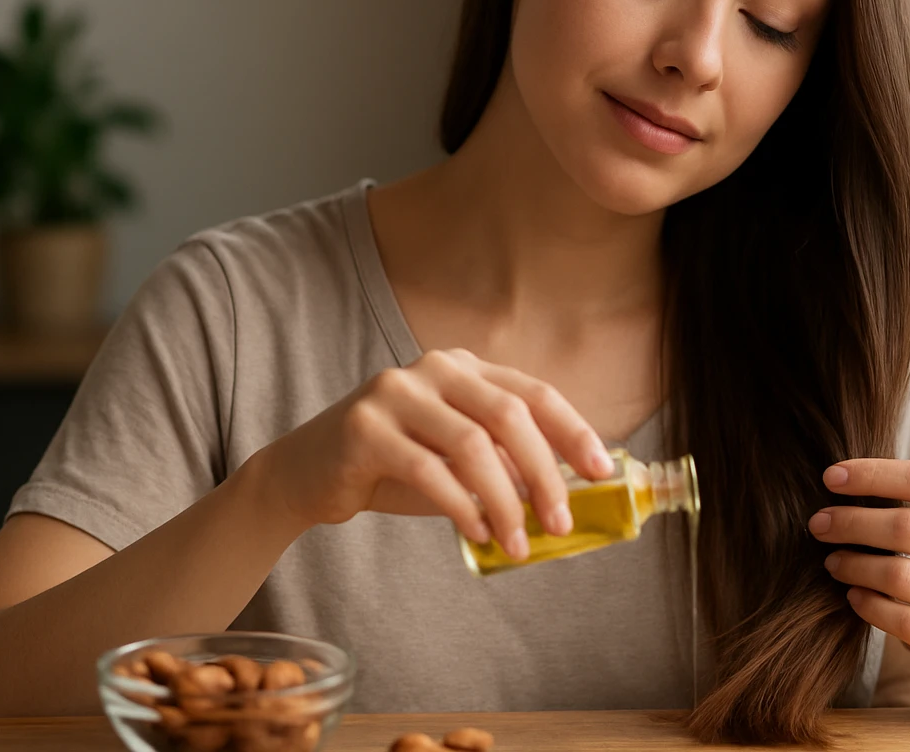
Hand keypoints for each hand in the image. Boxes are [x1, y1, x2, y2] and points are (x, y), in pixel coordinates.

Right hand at [255, 348, 613, 561]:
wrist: (307, 473)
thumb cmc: (393, 467)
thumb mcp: (456, 457)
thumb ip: (503, 461)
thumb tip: (564, 493)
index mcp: (465, 368)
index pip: (534, 393)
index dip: (573, 431)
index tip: (602, 471)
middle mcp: (434, 369)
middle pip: (509, 415)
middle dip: (544, 473)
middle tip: (561, 522)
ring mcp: (396, 392)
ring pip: (472, 446)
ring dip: (503, 502)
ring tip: (517, 543)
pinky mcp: (365, 428)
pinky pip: (429, 470)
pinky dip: (461, 506)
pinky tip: (476, 533)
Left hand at [808, 459, 909, 710]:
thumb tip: (844, 478)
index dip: (873, 474)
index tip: (830, 478)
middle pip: (908, 525)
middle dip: (851, 521)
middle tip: (819, 524)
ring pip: (899, 575)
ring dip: (853, 564)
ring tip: (832, 562)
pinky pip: (904, 621)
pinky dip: (869, 605)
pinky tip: (853, 596)